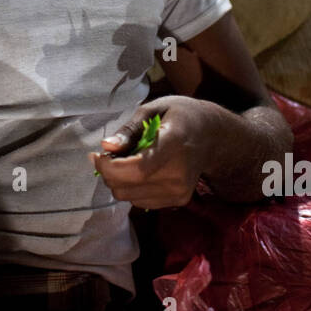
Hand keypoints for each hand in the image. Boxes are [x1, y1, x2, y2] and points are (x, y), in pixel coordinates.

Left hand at [89, 96, 213, 209]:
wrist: (212, 136)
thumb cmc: (179, 116)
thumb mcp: (153, 109)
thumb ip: (128, 130)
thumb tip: (106, 147)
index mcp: (174, 142)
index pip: (138, 168)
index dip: (110, 166)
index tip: (97, 154)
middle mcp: (179, 173)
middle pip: (127, 186)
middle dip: (108, 172)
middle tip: (108, 154)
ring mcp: (180, 191)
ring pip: (128, 197)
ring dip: (118, 181)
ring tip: (127, 161)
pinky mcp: (179, 201)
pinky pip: (139, 201)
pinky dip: (131, 188)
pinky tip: (139, 171)